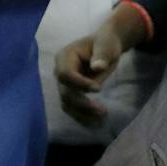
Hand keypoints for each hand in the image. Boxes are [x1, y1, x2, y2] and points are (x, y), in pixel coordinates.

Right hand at [54, 4, 149, 126]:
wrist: (105, 47)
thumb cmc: (105, 43)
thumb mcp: (106, 44)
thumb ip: (102, 54)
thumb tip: (97, 67)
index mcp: (65, 56)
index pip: (65, 74)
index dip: (79, 84)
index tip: (98, 89)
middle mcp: (60, 71)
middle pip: (65, 92)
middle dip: (82, 103)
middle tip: (102, 110)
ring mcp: (64, 84)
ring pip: (67, 103)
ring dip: (83, 113)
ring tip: (102, 117)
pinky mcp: (71, 93)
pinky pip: (72, 108)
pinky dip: (83, 117)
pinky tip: (96, 122)